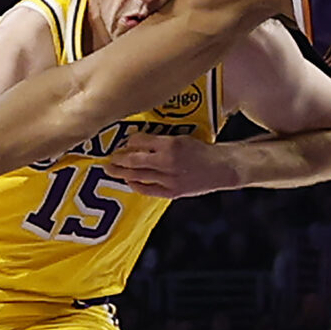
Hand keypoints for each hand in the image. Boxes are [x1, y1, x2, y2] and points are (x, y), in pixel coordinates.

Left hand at [102, 136, 236, 200]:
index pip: (140, 141)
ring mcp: (168, 178)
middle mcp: (167, 161)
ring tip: (111, 170)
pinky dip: (136, 185)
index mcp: (170, 144)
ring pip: (138, 175)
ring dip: (122, 173)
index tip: (124, 142)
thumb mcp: (183, 138)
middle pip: (134, 160)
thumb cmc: (203, 150)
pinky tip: (129, 181)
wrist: (222, 167)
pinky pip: (148, 189)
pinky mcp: (172, 191)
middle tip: (108, 158)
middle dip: (118, 159)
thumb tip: (139, 142)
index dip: (129, 141)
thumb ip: (162, 141)